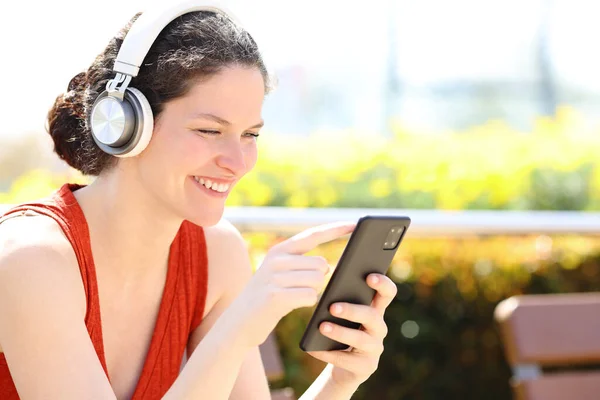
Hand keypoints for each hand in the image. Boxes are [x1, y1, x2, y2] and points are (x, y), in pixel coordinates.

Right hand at [231, 221, 355, 347]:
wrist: (238, 322)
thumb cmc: (268, 298)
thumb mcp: (280, 274)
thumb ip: (301, 264)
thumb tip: (328, 264)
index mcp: (280, 250)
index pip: (313, 234)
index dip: (335, 229)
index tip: (355, 224)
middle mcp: (276, 259)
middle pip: (321, 264)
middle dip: (319, 278)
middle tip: (300, 288)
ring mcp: (274, 277)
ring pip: (317, 280)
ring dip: (312, 291)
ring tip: (292, 296)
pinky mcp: (275, 296)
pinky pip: (309, 296)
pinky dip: (306, 302)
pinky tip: (290, 305)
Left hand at [307, 273, 397, 388]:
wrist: (343, 365)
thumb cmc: (341, 329)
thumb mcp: (341, 314)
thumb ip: (339, 300)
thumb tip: (326, 293)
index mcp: (375, 309)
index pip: (388, 293)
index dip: (382, 284)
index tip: (369, 276)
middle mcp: (379, 328)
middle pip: (372, 316)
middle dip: (352, 310)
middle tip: (332, 307)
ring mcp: (375, 348)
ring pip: (360, 339)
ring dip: (340, 332)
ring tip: (321, 327)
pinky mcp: (366, 367)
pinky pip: (347, 360)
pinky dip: (328, 353)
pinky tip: (313, 348)